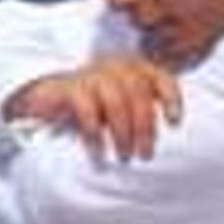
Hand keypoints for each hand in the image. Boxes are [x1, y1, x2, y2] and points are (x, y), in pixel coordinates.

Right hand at [3, 55, 182, 161]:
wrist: (49, 100)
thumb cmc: (96, 107)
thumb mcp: (123, 107)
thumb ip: (142, 111)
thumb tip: (167, 139)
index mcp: (134, 69)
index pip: (159, 76)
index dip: (171, 97)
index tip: (174, 123)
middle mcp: (115, 67)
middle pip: (138, 91)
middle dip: (145, 125)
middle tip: (144, 154)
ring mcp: (91, 75)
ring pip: (116, 98)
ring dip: (123, 131)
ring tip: (123, 156)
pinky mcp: (69, 88)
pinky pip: (86, 107)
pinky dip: (95, 131)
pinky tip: (98, 150)